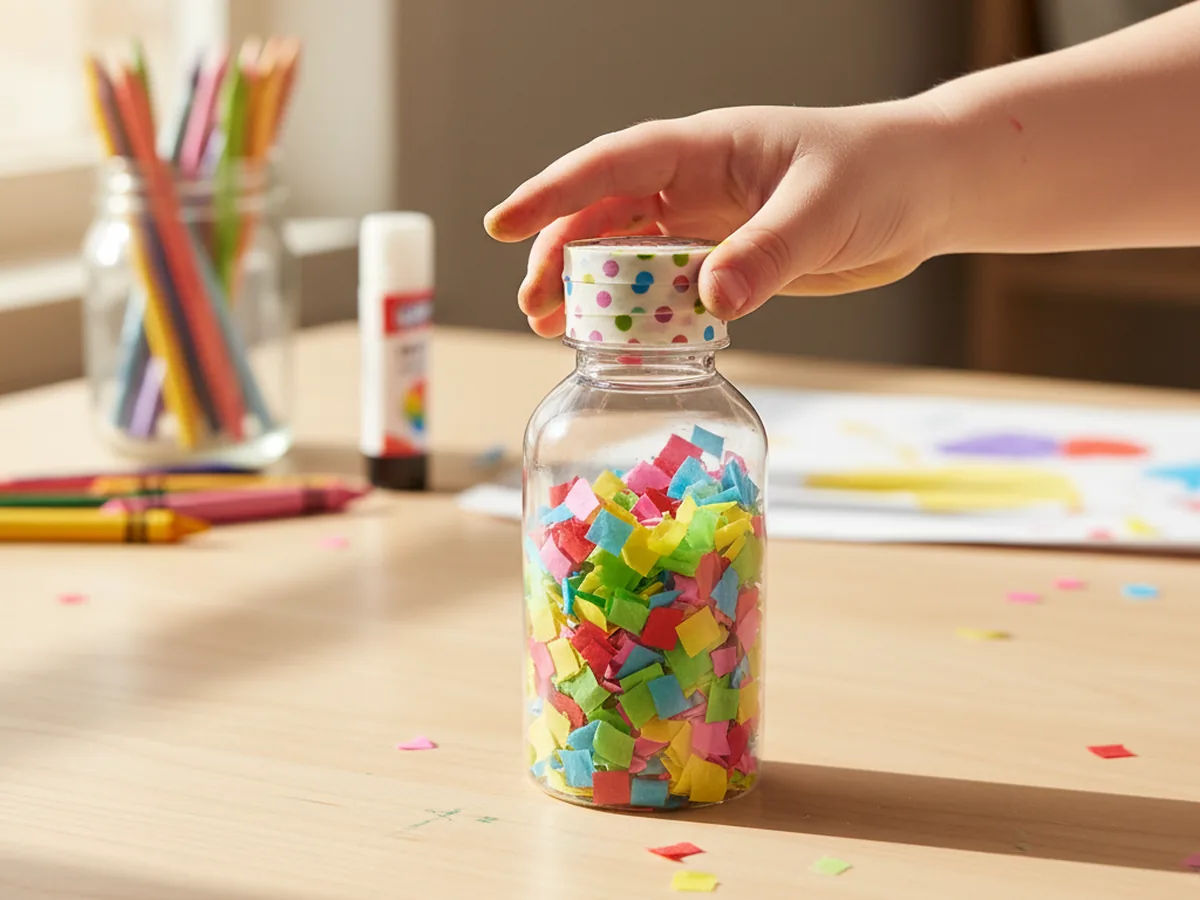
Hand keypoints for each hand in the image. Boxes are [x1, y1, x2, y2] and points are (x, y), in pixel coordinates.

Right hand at [484, 100, 951, 335]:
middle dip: (561, 257)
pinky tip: (621, 340)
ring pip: (629, 254)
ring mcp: (711, 222)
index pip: (613, 164)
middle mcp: (697, 183)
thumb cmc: (881, 174)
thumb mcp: (822, 211)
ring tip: (553, 329)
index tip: (504, 225)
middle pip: (605, 215)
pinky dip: (641, 312)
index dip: (554, 193)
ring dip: (591, 289)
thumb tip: (709, 303)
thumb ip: (766, 255)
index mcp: (707, 148)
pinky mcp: (731, 260)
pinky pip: (669, 287)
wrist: (927, 190)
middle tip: (532, 307)